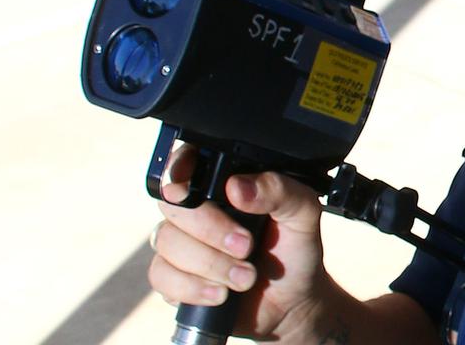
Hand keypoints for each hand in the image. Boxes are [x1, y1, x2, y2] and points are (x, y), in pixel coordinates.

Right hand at [147, 147, 328, 340]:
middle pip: (174, 205)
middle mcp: (196, 208)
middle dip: (210, 230)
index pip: (187, 161)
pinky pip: (161, 276)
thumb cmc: (294, 250)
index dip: (181, 169)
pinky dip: (192, 288)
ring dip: (210, 264)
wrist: (291, 301)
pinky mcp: (172, 277)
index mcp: (224, 183)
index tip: (201, 190)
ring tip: (246, 278)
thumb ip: (280, 191)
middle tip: (246, 247)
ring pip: (166, 241)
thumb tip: (237, 187)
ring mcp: (181, 242)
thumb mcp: (303, 215)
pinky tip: (220, 294)